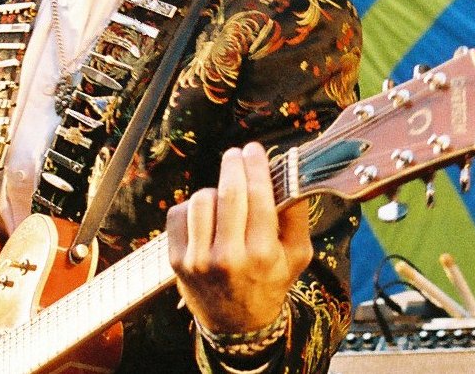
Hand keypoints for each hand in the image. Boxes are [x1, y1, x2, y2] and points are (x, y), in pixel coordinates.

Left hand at [166, 141, 312, 333]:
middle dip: (233, 165)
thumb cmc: (270, 282)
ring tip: (225, 196)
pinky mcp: (177, 260)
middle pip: (228, 192)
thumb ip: (298, 216)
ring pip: (201, 200)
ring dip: (214, 190)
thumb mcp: (297, 255)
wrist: (238, 325)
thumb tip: (292, 172)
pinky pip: (179, 214)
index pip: (258, 195)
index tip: (255, 149)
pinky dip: (192, 207)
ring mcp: (198, 260)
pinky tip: (206, 214)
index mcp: (262, 254)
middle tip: (237, 154)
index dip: (256, 165)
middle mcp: (228, 257)